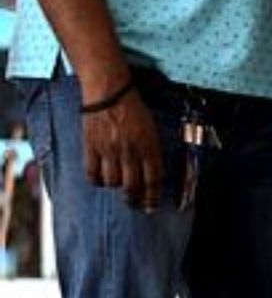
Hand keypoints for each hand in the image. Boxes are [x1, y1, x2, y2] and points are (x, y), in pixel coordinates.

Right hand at [81, 87, 163, 210]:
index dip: (153, 196)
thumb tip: (151, 172)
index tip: (151, 206)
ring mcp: (110, 150)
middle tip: (134, 203)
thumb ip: (151, 150)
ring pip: (113, 182)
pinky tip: (100, 179)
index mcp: (149, 146)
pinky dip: (96, 180)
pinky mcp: (91, 146)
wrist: (109, 91)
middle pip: (133, 186)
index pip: (154, 179)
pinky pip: (92, 173)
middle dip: (134, 199)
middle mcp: (130, 151)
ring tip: (118, 187)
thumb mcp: (151, 128)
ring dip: (116, 188)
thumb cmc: (133, 107)